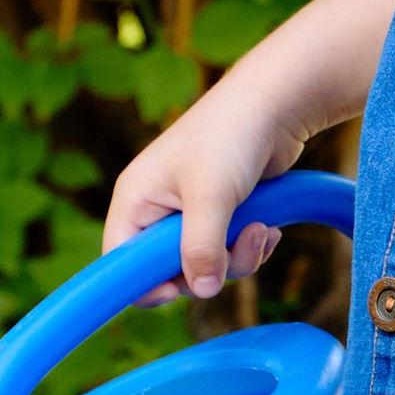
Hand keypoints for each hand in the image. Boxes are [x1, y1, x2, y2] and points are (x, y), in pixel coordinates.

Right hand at [102, 81, 302, 299]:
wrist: (275, 104)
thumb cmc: (230, 136)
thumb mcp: (211, 195)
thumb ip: (201, 248)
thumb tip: (202, 290)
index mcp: (136, 199)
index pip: (119, 259)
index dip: (142, 282)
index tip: (177, 289)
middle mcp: (157, 208)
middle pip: (168, 269)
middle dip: (208, 267)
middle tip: (236, 245)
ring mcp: (190, 211)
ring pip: (205, 264)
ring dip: (238, 256)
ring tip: (261, 229)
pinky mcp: (222, 212)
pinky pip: (229, 250)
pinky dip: (250, 246)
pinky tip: (268, 227)